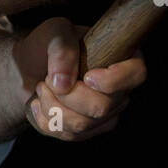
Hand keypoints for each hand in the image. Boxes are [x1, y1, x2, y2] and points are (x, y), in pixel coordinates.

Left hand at [13, 17, 146, 140]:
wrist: (31, 65)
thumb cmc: (49, 45)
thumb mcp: (55, 33)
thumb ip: (62, 48)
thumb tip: (63, 82)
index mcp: (122, 60)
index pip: (136, 74)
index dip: (113, 80)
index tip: (87, 76)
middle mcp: (119, 91)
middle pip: (101, 107)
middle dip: (67, 95)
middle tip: (48, 78)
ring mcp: (105, 115)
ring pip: (81, 124)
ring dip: (52, 106)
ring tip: (42, 87)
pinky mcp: (87, 131)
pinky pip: (68, 135)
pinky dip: (46, 119)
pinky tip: (40, 102)